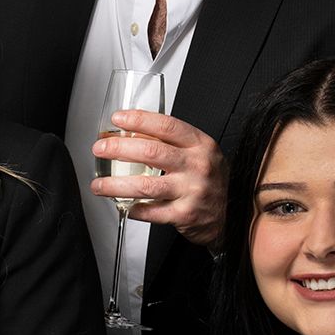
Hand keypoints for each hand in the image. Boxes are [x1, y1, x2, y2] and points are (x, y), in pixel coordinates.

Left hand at [91, 109, 225, 247]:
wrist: (235, 213)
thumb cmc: (211, 180)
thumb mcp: (199, 154)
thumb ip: (171, 143)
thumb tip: (132, 134)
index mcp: (200, 145)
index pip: (166, 125)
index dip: (138, 120)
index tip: (118, 119)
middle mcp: (197, 166)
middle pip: (151, 152)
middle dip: (118, 149)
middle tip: (100, 149)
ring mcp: (191, 191)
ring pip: (145, 185)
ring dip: (115, 184)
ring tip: (99, 185)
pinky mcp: (184, 215)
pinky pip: (151, 212)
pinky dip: (133, 209)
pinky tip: (123, 206)